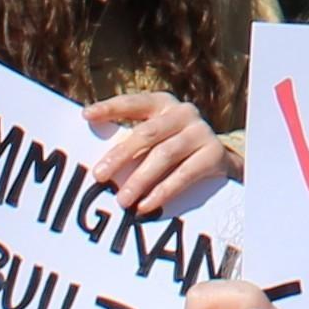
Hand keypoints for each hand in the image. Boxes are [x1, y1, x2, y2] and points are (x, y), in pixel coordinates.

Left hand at [83, 91, 234, 219]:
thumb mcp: (157, 137)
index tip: (86, 115)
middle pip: (147, 133)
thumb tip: (99, 162)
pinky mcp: (214, 154)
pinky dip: (163, 192)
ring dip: (140, 179)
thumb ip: (133, 141)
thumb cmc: (176, 149)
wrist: (222, 161)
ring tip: (122, 200)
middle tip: (99, 176)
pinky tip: (146, 205)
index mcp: (164, 104)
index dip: (110, 108)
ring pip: (164, 155)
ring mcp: (201, 132)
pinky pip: (184, 175)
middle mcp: (184, 112)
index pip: (134, 103)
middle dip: (121, 155)